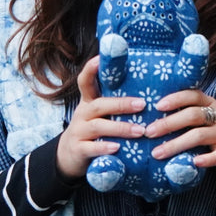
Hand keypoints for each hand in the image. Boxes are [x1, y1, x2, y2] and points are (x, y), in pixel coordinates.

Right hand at [55, 56, 146, 179]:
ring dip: (120, 128)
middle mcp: (82, 114)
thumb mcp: (100, 115)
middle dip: (121, 104)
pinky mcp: (78, 149)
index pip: (85, 81)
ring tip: (140, 131)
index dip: (91, 69)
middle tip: (142, 104)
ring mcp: (79, 131)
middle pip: (99, 105)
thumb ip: (115, 105)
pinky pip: (91, 148)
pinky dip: (104, 148)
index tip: (100, 58)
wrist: (69, 157)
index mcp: (89, 102)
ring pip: (98, 126)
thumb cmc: (94, 131)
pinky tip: (118, 148)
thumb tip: (146, 93)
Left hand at [146, 90, 215, 170]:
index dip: (176, 99)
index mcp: (210, 103)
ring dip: (176, 144)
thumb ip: (183, 113)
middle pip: (193, 115)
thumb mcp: (201, 117)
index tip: (157, 106)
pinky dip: (205, 159)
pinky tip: (193, 162)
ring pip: (199, 136)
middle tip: (149, 132)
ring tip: (158, 153)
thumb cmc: (209, 130)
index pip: (193, 95)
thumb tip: (147, 115)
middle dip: (169, 124)